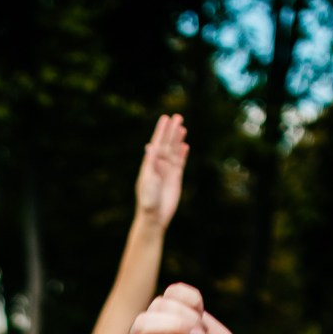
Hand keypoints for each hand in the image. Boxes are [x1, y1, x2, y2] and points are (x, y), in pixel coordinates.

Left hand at [134, 113, 188, 227]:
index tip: (165, 118)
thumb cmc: (148, 200)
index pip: (157, 143)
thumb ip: (150, 163)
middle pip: (167, 144)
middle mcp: (158, 166)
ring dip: (178, 140)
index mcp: (149, 164)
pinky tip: (185, 145)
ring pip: (174, 151)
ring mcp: (167, 171)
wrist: (155, 216)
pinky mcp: (175, 179)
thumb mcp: (147, 179)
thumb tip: (150, 146)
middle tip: (178, 117)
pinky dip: (182, 154)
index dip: (161, 131)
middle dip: (172, 131)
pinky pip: (180, 163)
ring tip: (182, 127)